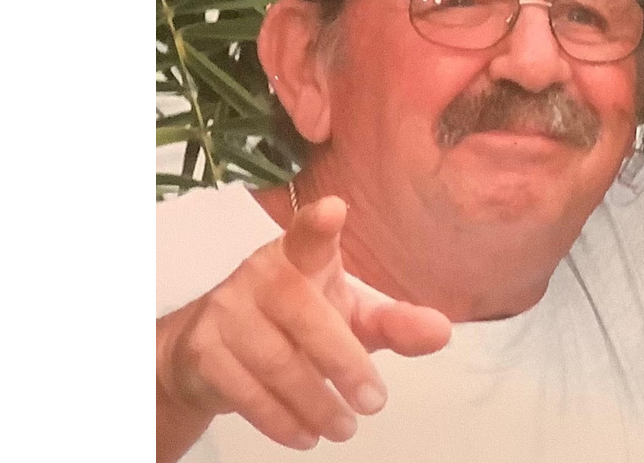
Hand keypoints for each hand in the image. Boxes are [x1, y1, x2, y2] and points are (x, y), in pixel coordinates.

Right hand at [157, 195, 451, 451]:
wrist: (207, 351)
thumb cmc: (292, 323)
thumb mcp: (348, 317)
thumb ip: (393, 324)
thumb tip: (440, 331)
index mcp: (300, 257)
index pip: (308, 235)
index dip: (318, 224)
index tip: (333, 211)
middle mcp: (260, 274)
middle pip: (304, 314)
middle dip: (343, 362)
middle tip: (373, 402)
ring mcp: (227, 310)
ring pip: (276, 360)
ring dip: (315, 402)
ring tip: (344, 427)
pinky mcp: (203, 349)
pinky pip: (244, 390)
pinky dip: (280, 419)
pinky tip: (305, 433)